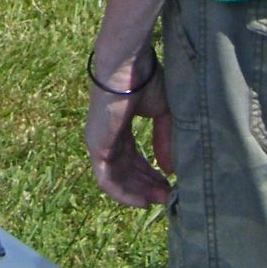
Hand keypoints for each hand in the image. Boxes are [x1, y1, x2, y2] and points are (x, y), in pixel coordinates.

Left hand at [85, 51, 171, 207]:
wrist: (127, 65)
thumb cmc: (144, 79)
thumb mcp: (162, 112)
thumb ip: (164, 140)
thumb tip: (168, 170)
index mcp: (119, 127)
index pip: (133, 159)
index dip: (151, 174)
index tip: (169, 184)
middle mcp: (107, 137)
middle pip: (126, 171)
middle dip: (147, 186)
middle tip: (168, 197)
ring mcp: (99, 142)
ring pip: (118, 179)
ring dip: (138, 193)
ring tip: (160, 200)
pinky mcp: (97, 147)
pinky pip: (107, 181)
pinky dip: (124, 194)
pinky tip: (142, 201)